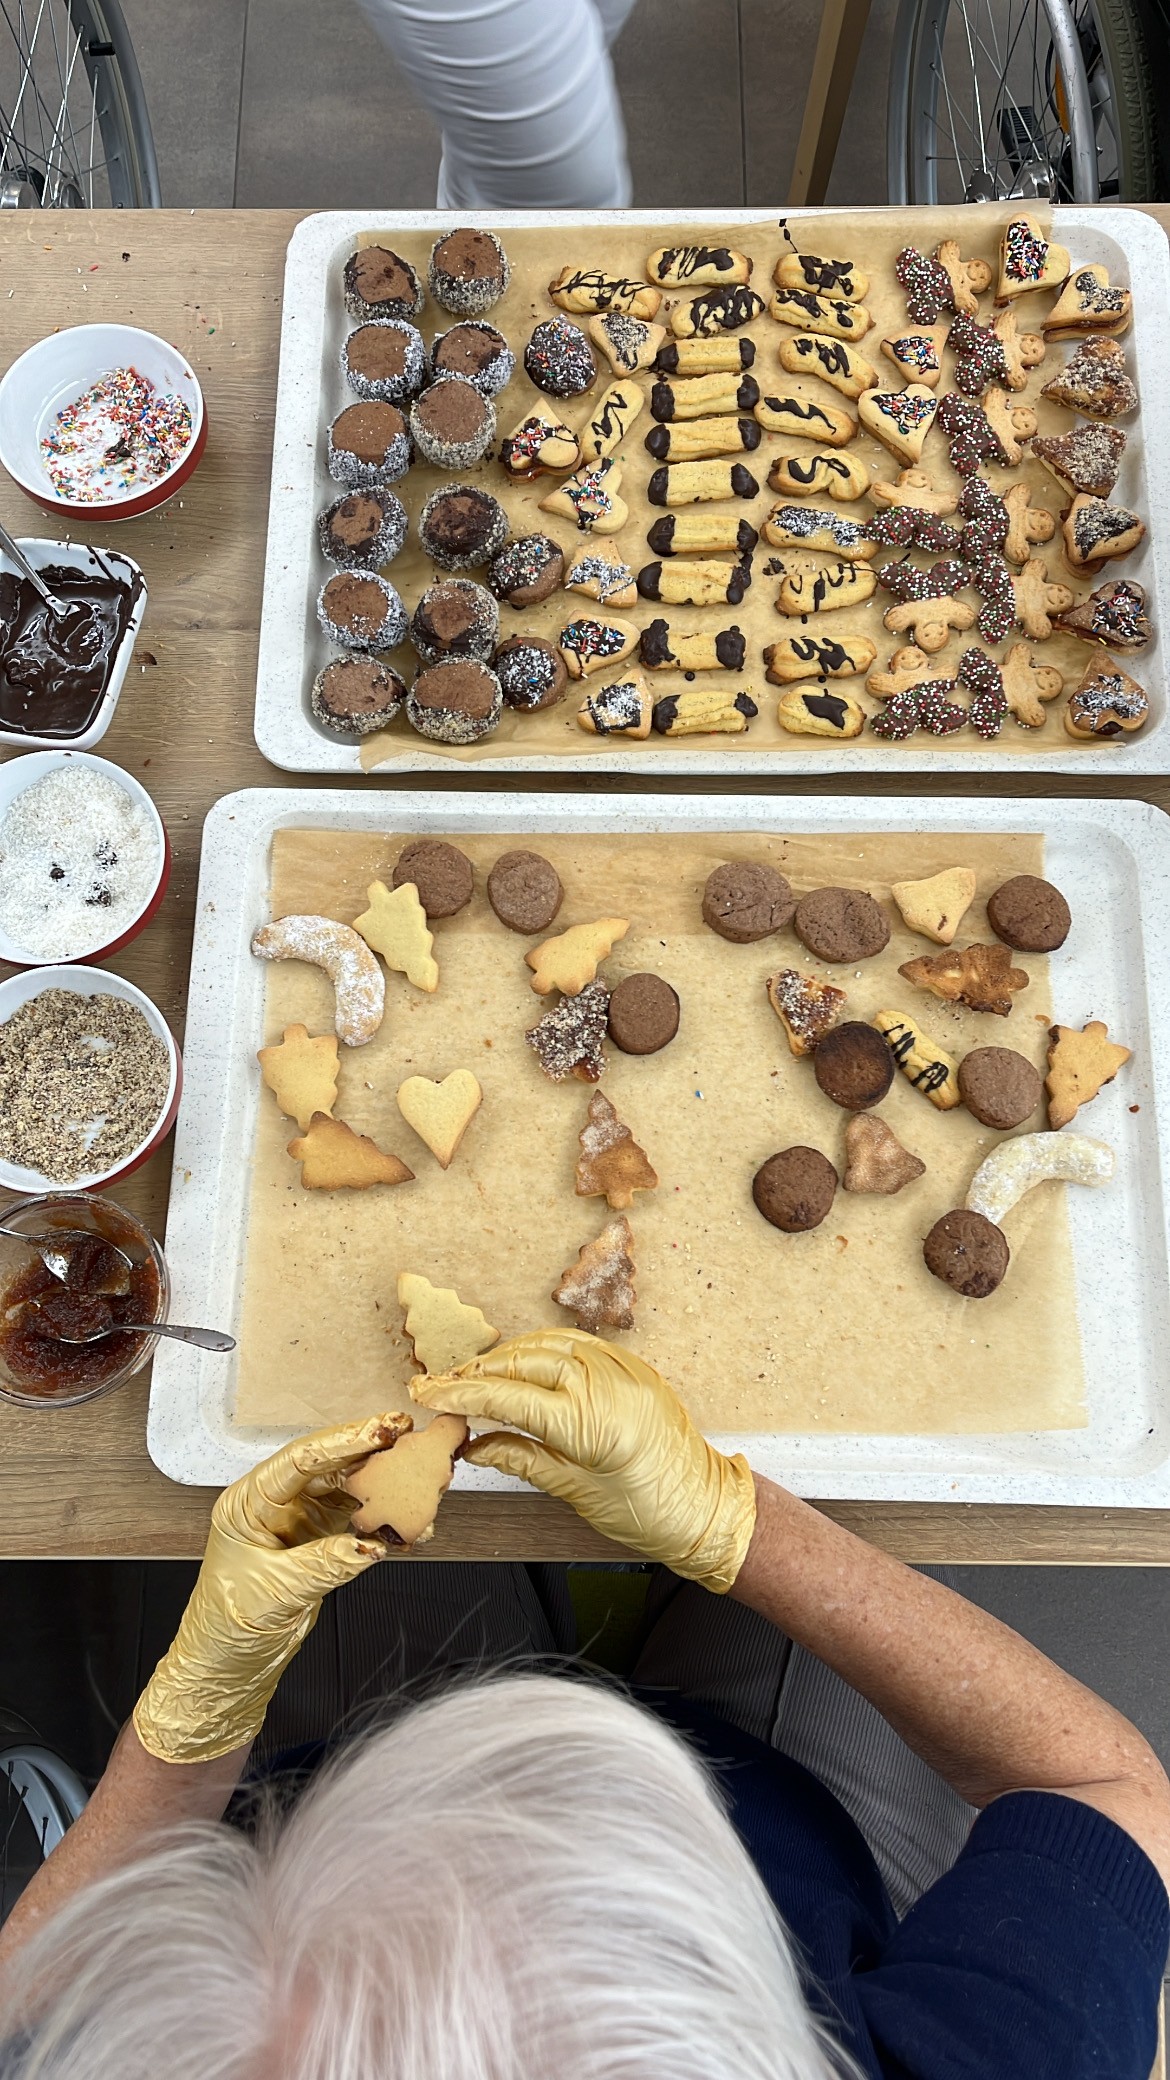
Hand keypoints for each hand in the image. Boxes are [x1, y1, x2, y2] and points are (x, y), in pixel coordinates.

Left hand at [133, 1414, 409, 1762]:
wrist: (228, 1664)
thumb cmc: (228, 1625)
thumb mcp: (276, 1592)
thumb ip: (326, 1564)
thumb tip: (370, 1546)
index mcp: (249, 1502)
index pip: (300, 1460)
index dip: (342, 1443)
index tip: (378, 1431)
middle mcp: (276, 1503)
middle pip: (329, 1464)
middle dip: (369, 1448)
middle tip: (407, 1434)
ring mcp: (301, 1518)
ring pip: (349, 1486)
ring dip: (383, 1482)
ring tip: (417, 1471)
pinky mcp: (321, 1537)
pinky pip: (359, 1518)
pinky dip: (385, 1520)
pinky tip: (409, 1521)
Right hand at [412, 1331, 755, 1592]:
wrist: (706, 1507)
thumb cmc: (648, 1512)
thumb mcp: (574, 1492)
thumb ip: (520, 1459)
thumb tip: (474, 1445)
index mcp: (589, 1422)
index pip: (506, 1396)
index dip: (460, 1394)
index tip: (428, 1395)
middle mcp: (606, 1385)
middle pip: (521, 1360)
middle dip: (476, 1371)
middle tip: (441, 1386)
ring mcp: (622, 1369)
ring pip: (547, 1344)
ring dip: (506, 1355)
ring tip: (474, 1376)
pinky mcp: (633, 1366)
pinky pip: (577, 1343)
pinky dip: (542, 1348)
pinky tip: (521, 1362)